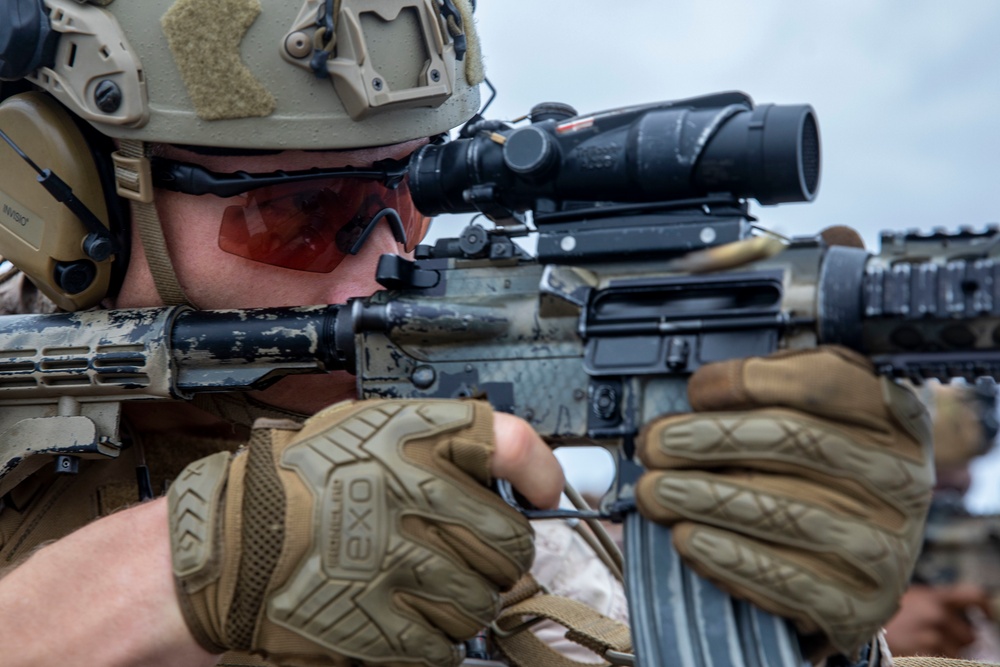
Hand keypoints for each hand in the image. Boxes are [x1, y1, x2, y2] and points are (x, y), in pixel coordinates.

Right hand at [167, 399, 560, 665]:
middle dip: (502, 554)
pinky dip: (440, 638)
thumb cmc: (300, 481)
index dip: (540, 470)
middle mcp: (414, 498)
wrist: (232, 542)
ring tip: (435, 586)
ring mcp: (401, 564)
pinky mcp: (382, 624)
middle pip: (511, 540)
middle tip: (479, 553)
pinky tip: (414, 616)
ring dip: (471, 600)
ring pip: (484, 599)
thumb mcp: (370, 427)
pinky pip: (448, 644)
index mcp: (413, 442)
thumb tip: (505, 466)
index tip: (543, 491)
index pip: (511, 444)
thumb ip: (436, 437)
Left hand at [635, 346, 934, 659]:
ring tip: (655, 491)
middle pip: (793, 442)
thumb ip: (768, 392)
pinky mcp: (861, 604)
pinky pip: (788, 580)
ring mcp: (886, 545)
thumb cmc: (822, 470)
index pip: (820, 382)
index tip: (695, 390)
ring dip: (704, 500)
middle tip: (654, 445)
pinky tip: (687, 538)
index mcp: (891, 417)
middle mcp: (900, 478)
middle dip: (709, 440)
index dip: (748, 382)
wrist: (862, 557)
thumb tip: (698, 396)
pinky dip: (728, 557)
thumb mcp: (815, 412)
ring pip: (783, 512)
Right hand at [884, 584, 990, 657]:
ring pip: (960, 654)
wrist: (857, 627)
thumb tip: (959, 610)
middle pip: (970, 635)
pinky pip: (945, 662)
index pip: (975, 595)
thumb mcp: (909, 597)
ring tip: (923, 645)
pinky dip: (936, 660)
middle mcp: (937, 614)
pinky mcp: (926, 656)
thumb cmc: (884, 613)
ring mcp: (933, 637)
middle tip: (937, 638)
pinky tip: (919, 653)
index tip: (986, 617)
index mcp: (935, 596)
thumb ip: (934, 601)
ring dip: (947, 653)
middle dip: (958, 640)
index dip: (985, 607)